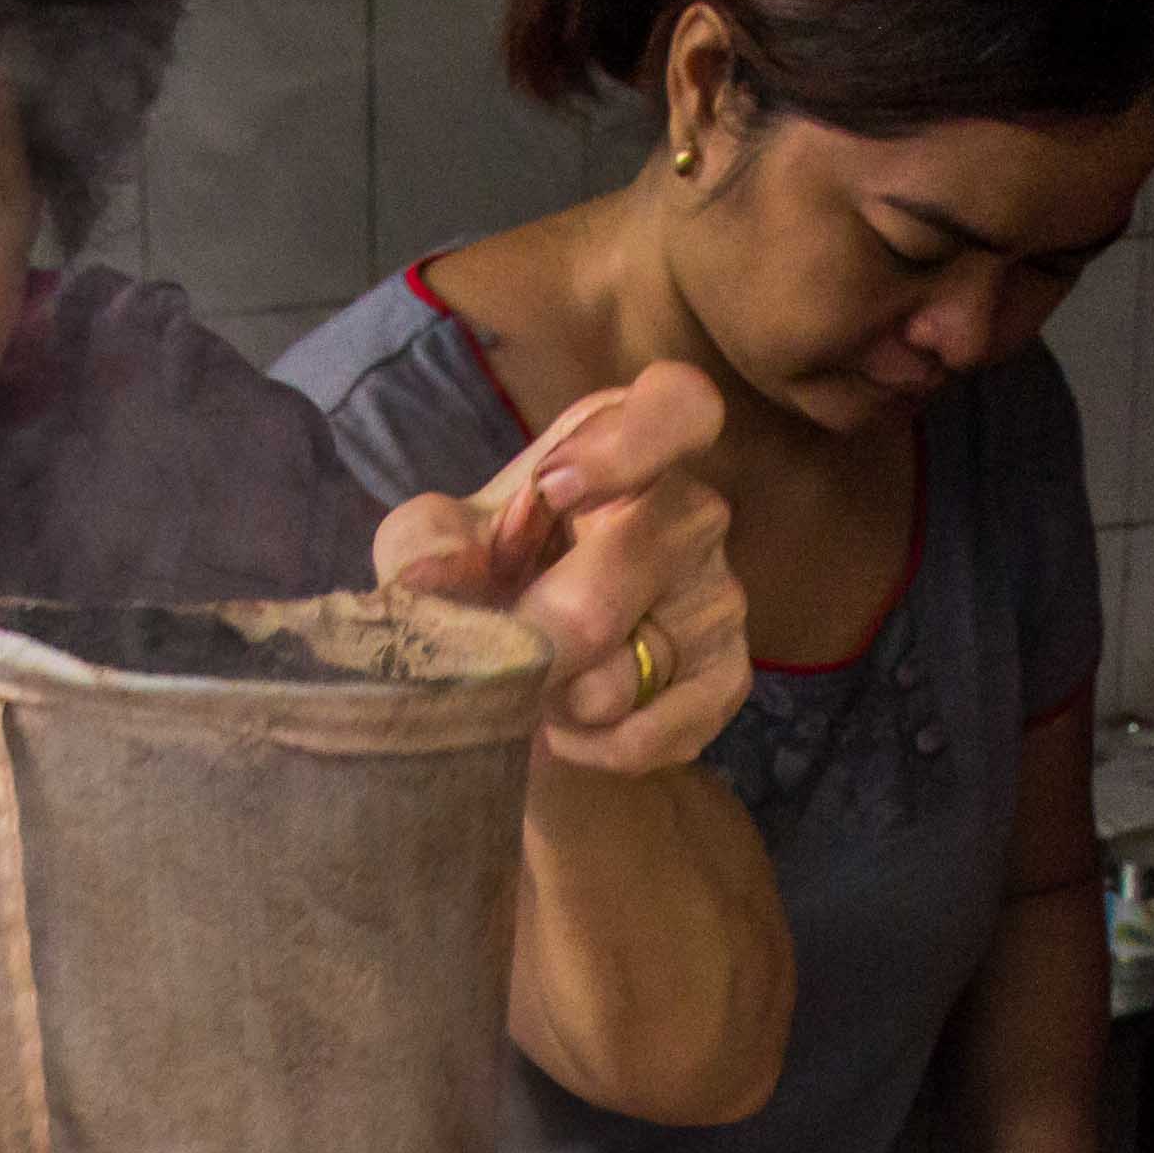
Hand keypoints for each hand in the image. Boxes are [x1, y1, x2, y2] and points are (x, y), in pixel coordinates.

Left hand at [372, 364, 752, 774]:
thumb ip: (425, 547)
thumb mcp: (435, 551)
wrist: (528, 686)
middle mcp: (691, 510)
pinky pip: (655, 729)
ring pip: (630, 665)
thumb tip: (428, 581)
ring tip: (535, 688)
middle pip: (633, 560)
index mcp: (624, 444)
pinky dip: (592, 746)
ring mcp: (719, 595)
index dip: (632, 443)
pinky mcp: (728, 677)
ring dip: (558, 697)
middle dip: (543, 626)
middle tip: (496, 662)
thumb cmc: (488, 584)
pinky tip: (566, 731)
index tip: (553, 490)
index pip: (680, 407)